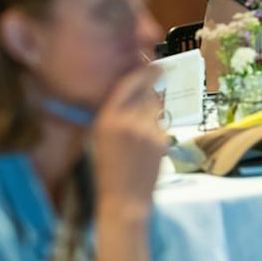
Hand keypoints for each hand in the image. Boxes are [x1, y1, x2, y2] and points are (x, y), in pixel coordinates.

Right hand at [90, 65, 164, 219]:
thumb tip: (132, 88)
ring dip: (153, 106)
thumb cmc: (107, 166)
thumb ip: (113, 110)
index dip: (142, 71)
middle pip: (146, 90)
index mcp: (107, 117)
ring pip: (156, 106)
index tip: (152, 62)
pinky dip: (156, 124)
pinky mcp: (161, 140)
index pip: (128, 83)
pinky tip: (147, 140)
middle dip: (152, 83)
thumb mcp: (100, 134)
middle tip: (157, 74)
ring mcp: (147, 130)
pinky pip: (161, 122)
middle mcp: (128, 120)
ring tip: (143, 120)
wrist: (125, 197)